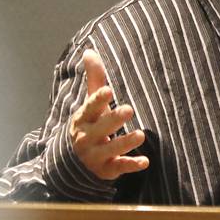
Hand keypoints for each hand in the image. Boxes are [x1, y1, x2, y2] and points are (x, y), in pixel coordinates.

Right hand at [69, 49, 149, 179]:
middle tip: (129, 109)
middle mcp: (87, 138)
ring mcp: (96, 155)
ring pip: (112, 149)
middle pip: (101, 128)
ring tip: (140, 135)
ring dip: (126, 142)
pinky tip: (145, 162)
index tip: (108, 90)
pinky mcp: (107, 169)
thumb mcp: (90, 104)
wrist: (75, 162)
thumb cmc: (90, 124)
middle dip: (114, 119)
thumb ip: (94, 79)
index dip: (98, 99)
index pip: (90, 107)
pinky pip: (120, 167)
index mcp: (83, 119)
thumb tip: (89, 50)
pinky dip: (131, 165)